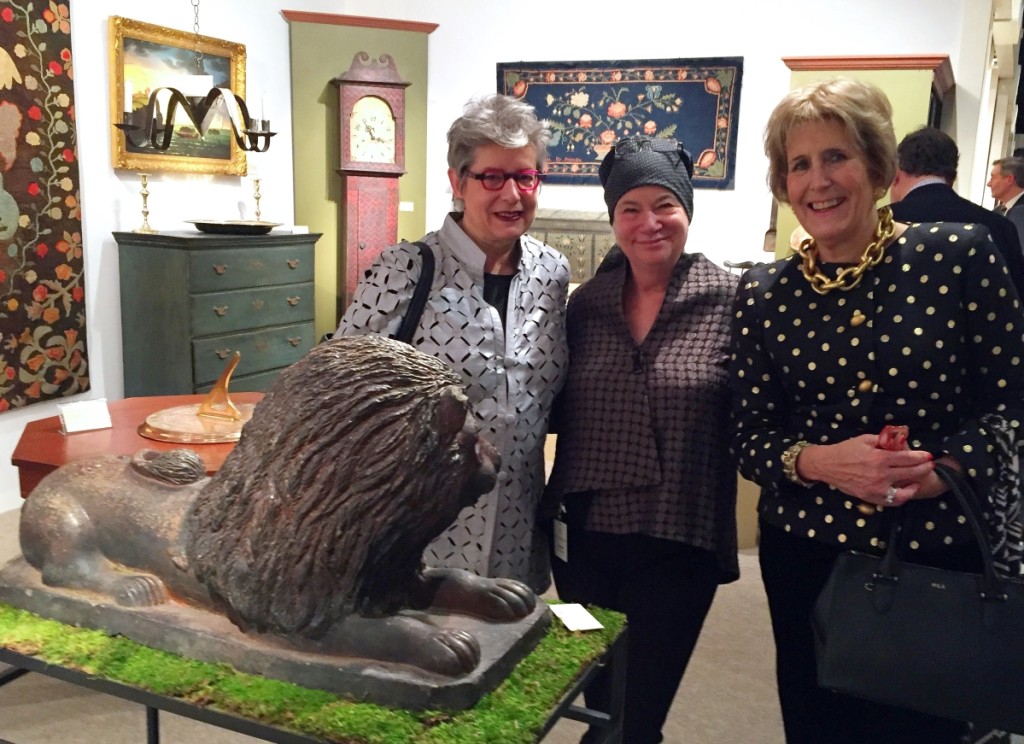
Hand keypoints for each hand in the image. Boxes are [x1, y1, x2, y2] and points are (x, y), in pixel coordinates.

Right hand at [796, 434, 933, 506]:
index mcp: (879, 458)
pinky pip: (891, 501)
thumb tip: (899, 440)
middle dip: (923, 469)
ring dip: (914, 485)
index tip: (928, 456)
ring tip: (918, 481)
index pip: (907, 458)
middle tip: (929, 466)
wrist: (827, 465)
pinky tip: (905, 492)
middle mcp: (880, 475)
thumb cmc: (845, 450)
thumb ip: (883, 440)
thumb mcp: (864, 439)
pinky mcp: (870, 497)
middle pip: (910, 473)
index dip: (920, 457)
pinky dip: (901, 497)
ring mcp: (876, 488)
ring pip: (904, 491)